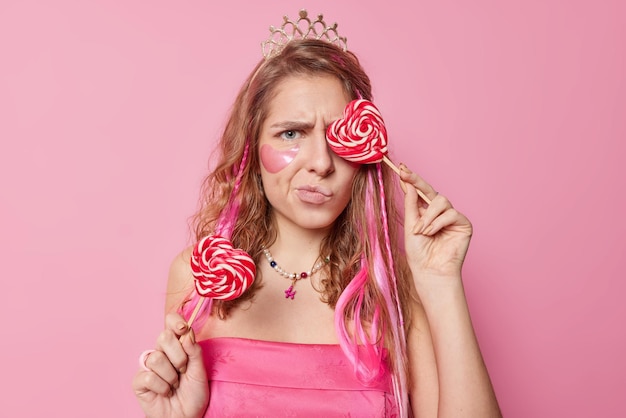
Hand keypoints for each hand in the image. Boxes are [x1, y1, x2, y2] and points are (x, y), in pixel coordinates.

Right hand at [132, 313, 208, 417]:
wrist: (187, 416)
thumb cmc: (193, 394)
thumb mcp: (200, 371)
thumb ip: (194, 352)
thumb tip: (187, 334)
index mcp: (176, 345)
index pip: (170, 322)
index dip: (175, 322)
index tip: (184, 329)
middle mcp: (160, 352)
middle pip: (163, 337)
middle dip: (179, 356)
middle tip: (183, 370)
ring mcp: (148, 366)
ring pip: (156, 358)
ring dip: (171, 376)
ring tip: (175, 385)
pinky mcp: (139, 382)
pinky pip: (148, 377)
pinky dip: (162, 387)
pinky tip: (165, 392)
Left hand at [399, 164, 472, 279]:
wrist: (429, 270)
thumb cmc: (419, 253)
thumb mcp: (410, 225)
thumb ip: (411, 205)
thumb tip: (409, 184)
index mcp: (425, 212)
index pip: (419, 192)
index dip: (411, 180)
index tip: (401, 169)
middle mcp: (439, 213)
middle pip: (431, 190)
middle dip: (417, 182)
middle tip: (405, 174)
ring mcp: (452, 217)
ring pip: (441, 201)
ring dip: (428, 216)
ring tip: (421, 231)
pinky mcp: (463, 224)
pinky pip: (451, 213)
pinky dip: (438, 222)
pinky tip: (432, 232)